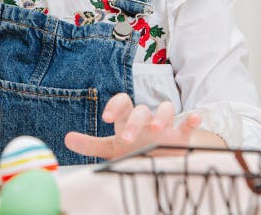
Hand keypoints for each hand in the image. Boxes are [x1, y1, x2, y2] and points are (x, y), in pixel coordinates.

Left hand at [64, 93, 223, 160]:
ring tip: (157, 129)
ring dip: (161, 116)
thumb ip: (90, 144)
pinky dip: (192, 120)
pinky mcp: (182, 135)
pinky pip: (188, 123)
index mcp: (128, 119)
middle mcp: (146, 118)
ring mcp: (166, 125)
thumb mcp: (111, 149)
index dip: (114, 106)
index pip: (122, 102)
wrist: (160, 159)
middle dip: (134, 122)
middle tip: (127, 139)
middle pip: (141, 110)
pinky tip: (194, 118)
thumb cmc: (134, 150)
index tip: (106, 119)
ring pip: (165, 109)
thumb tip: (66, 139)